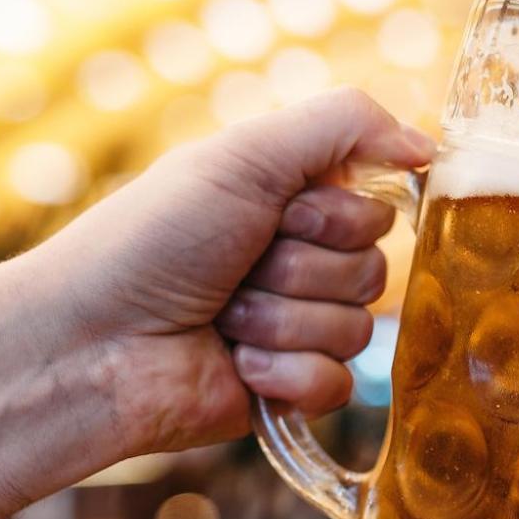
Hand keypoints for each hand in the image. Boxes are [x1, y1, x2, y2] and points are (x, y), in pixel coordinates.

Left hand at [27, 89, 433, 454]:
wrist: (88, 344)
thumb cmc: (150, 240)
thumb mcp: (244, 156)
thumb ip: (345, 125)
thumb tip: (430, 146)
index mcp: (290, 203)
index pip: (376, 210)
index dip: (330, 218)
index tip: (273, 216)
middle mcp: (298, 263)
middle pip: (374, 272)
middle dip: (301, 272)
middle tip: (236, 271)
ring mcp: (294, 329)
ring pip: (358, 331)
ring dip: (283, 323)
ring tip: (222, 320)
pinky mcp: (288, 392)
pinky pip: (340, 386)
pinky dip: (287, 376)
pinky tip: (235, 368)